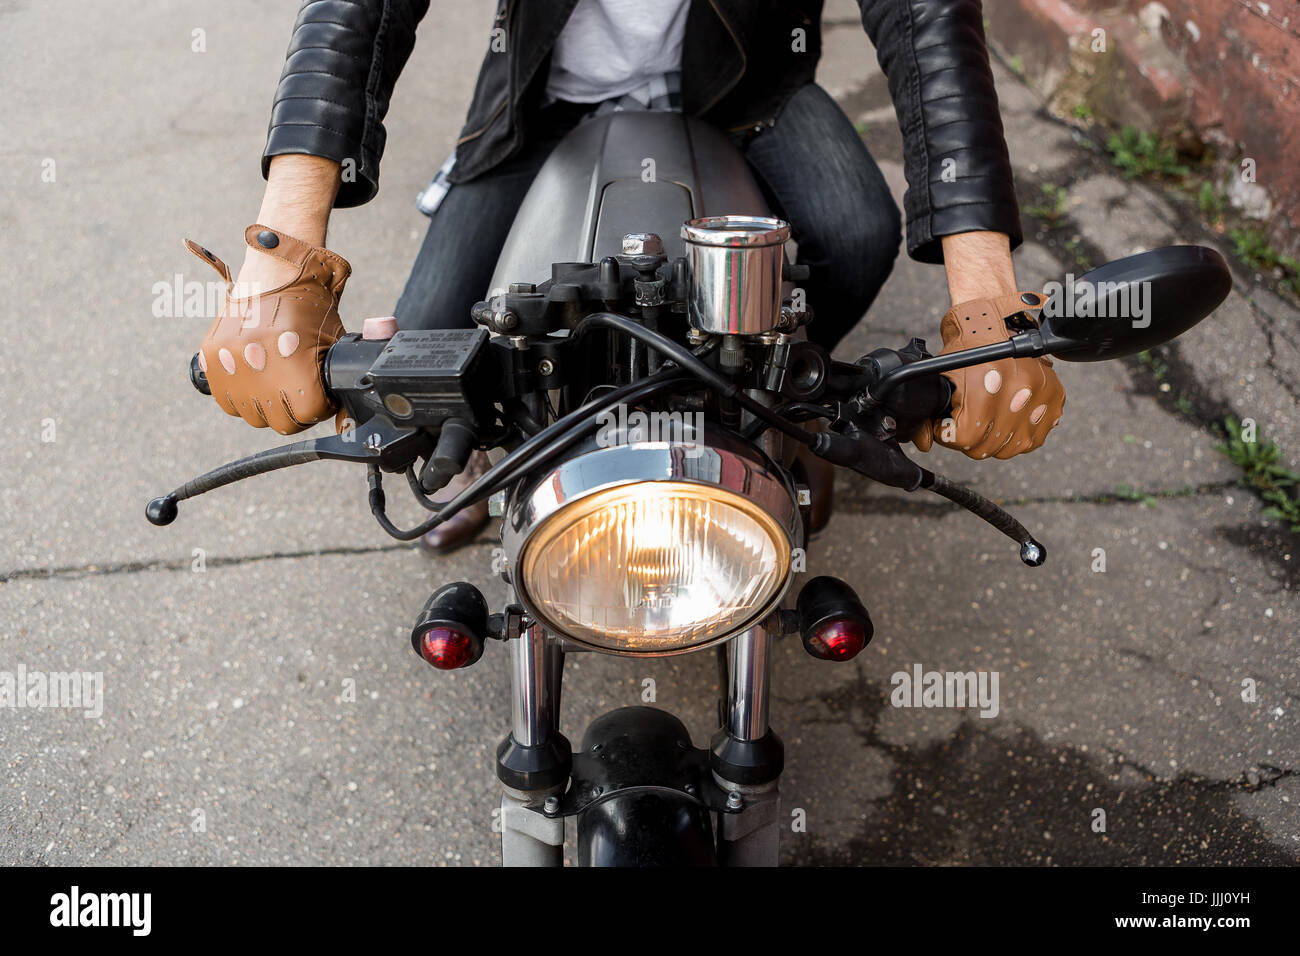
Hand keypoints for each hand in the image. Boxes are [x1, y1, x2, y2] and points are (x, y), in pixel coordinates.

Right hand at [185, 225, 350, 433]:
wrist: (276, 273)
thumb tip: (346, 425)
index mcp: (292, 359)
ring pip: (252, 416)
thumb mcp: (336, 343)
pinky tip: (257, 384)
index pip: (308, 413)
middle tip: (301, 395)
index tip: (321, 397)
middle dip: (297, 412)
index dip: (320, 408)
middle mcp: (256, 363)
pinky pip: (226, 402)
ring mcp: (230, 361)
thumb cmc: (312, 308)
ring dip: (268, 408)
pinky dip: (242, 400)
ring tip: (279, 387)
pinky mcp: (210, 357)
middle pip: (280, 421)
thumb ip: (339, 382)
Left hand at [911, 290, 1064, 457]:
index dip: (950, 434)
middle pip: (988, 446)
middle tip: (965, 422)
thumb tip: (924, 443)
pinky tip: (1006, 421)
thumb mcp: (940, 376)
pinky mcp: (1055, 396)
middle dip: (970, 440)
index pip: (966, 436)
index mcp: (987, 379)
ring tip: (986, 420)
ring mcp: (1040, 392)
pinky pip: (1034, 438)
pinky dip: (1018, 436)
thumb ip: (929, 414)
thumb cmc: (965, 345)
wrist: (996, 320)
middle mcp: (1019, 387)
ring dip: (995, 440)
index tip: (947, 424)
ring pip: (1011, 447)